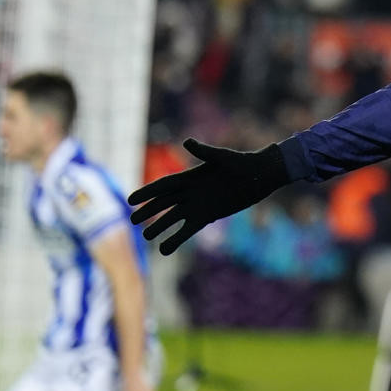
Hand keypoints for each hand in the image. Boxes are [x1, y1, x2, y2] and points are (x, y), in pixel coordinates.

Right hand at [128, 139, 288, 254]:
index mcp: (191, 176)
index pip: (163, 185)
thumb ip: (205, 152)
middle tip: (132, 220)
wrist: (259, 176)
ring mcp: (198, 205)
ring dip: (160, 226)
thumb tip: (187, 141)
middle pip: (164, 202)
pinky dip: (177, 238)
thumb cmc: (243, 162)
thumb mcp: (223, 157)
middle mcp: (191, 191)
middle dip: (148, 210)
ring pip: (173, 218)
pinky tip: (165, 249)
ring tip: (145, 236)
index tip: (130, 200)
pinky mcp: (208, 216)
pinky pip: (188, 229)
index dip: (147, 192)